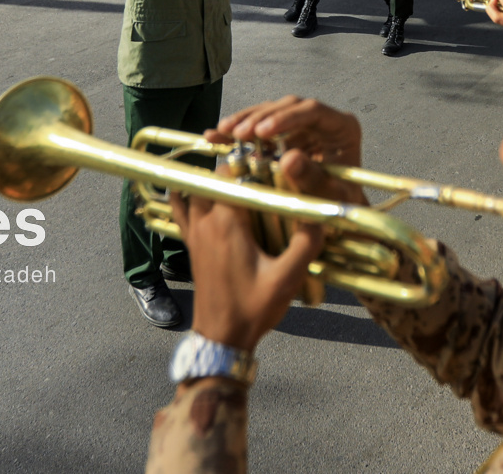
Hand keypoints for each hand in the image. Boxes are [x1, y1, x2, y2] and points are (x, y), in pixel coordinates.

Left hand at [169, 163, 324, 351]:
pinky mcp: (191, 243)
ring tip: (240, 183)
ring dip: (215, 182)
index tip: (273, 169)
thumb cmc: (253, 308)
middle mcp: (206, 221)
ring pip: (196, 189)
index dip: (253, 166)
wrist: (221, 337)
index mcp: (227, 222)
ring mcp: (194, 232)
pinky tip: (197, 192)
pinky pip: (181, 209)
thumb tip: (321, 215)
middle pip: (214, 178)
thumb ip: (306, 244)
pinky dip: (186, 195)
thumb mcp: (287, 278)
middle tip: (262, 178)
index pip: (233, 174)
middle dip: (236, 171)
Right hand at [209, 95, 364, 198]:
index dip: (286, 118)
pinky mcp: (283, 135)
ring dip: (244, 122)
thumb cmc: (341, 205)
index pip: (313, 111)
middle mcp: (322, 121)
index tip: (262, 132)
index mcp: (342, 127)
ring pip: (269, 113)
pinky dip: (238, 134)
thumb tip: (289, 160)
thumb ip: (313, 178)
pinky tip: (216, 136)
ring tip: (222, 132)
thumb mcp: (331, 196)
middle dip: (260, 118)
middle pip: (288, 107)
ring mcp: (301, 126)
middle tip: (238, 133)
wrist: (336, 213)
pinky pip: (258, 129)